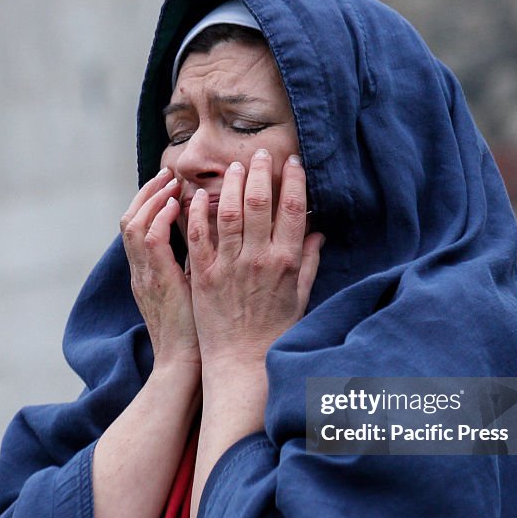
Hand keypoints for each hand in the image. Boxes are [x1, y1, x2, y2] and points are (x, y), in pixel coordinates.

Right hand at [120, 168, 200, 370]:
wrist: (186, 365)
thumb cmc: (198, 333)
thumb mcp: (192, 292)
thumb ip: (197, 265)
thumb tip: (218, 241)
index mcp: (147, 274)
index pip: (139, 227)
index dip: (150, 202)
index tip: (171, 185)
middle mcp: (140, 272)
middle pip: (130, 219)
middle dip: (147, 193)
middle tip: (169, 174)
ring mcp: (144, 276)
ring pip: (133, 224)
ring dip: (152, 198)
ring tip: (172, 182)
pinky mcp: (157, 282)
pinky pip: (150, 241)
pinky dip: (160, 219)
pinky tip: (176, 205)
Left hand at [186, 149, 323, 369]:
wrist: (242, 363)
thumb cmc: (274, 332)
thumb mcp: (300, 297)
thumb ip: (308, 262)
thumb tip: (318, 233)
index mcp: (285, 262)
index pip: (292, 210)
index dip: (292, 181)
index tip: (291, 163)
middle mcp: (257, 259)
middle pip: (258, 202)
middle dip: (260, 172)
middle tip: (260, 154)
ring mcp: (228, 266)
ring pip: (227, 212)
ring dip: (230, 184)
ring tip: (233, 167)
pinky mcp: (202, 275)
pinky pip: (198, 235)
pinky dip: (198, 213)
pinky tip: (200, 196)